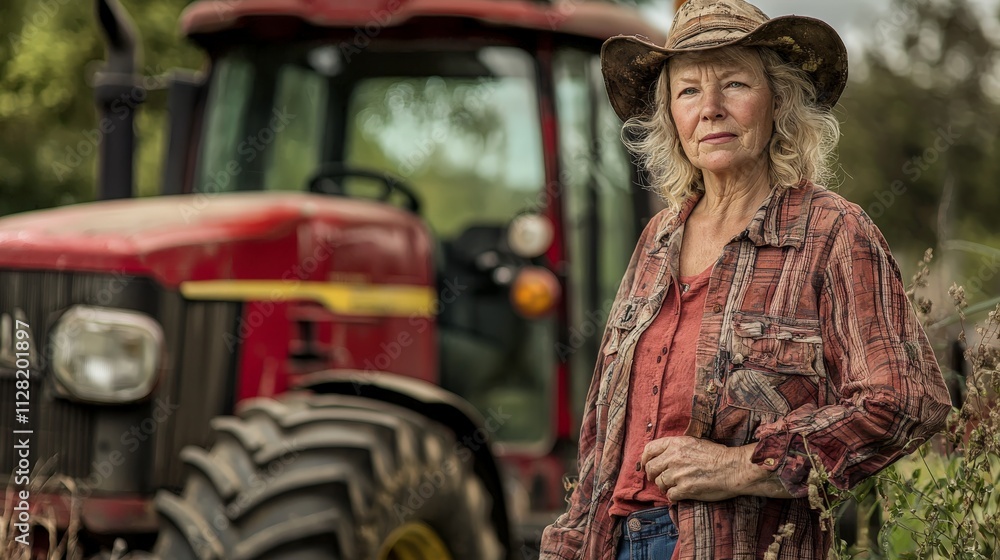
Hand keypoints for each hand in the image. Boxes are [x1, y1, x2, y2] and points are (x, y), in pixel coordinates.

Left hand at [641, 436, 758, 501]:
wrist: (733, 468)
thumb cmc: (717, 455)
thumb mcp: (694, 442)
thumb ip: (677, 447)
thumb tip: (662, 455)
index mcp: (676, 444)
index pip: (649, 449)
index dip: (644, 459)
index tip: (645, 465)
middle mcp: (674, 457)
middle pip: (651, 468)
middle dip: (652, 475)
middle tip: (658, 479)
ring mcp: (679, 474)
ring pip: (659, 483)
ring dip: (665, 487)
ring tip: (675, 486)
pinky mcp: (685, 489)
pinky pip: (670, 495)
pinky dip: (674, 496)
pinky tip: (681, 494)